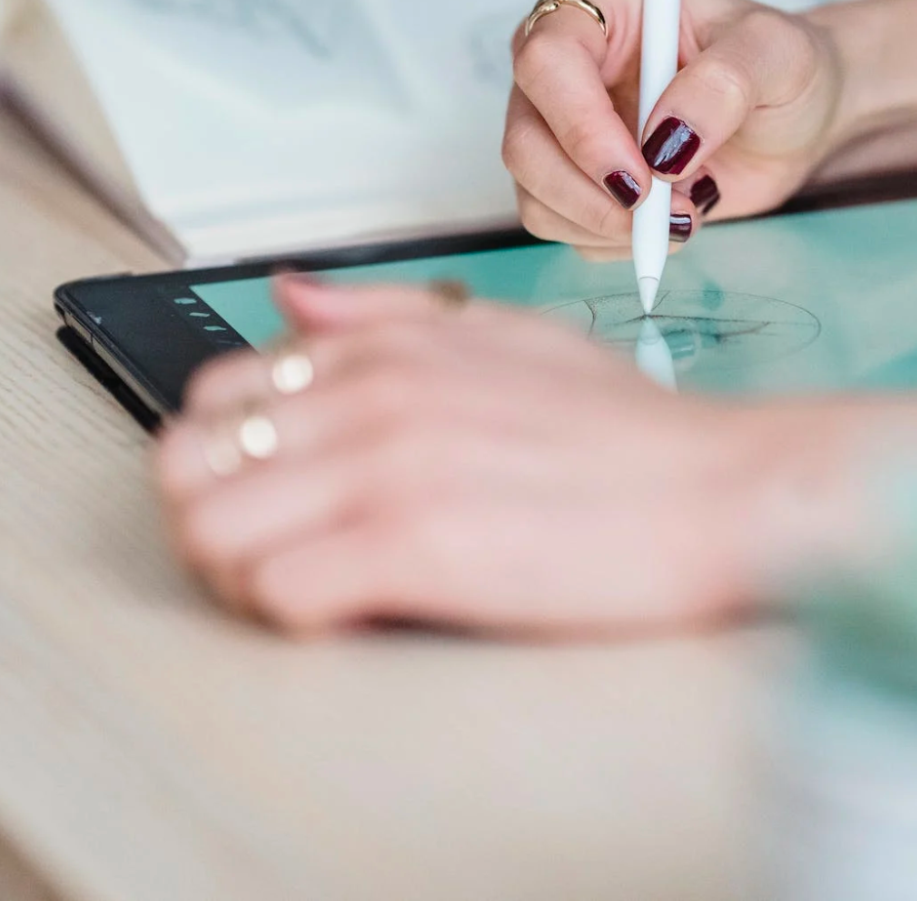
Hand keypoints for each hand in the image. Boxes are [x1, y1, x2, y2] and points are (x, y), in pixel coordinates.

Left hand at [153, 277, 848, 635]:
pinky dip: (297, 618)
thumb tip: (291, 298)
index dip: (227, 460)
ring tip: (312, 592)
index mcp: (385, 348)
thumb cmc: (631, 435)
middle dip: (212, 519)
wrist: (728, 491)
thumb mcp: (508, 338)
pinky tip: (355, 614)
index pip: (215, 394)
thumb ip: (389, 317)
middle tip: (274, 555)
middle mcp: (372, 395)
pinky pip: (277, 594)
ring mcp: (389, 468)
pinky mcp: (416, 548)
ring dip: (240, 577)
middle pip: (187, 464)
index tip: (276, 500)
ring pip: (209, 532)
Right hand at [504, 0, 845, 257]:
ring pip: (534, 191)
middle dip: (592, 193)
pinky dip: (612, 241)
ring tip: (686, 209)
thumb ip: (725, 83)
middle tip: (667, 212)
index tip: (642, 173)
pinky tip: (668, 220)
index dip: (580, 126)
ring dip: (607, 223)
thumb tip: (667, 140)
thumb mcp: (777, 54)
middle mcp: (565, 59)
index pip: (546, 60)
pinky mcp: (571, 174)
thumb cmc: (782, 66)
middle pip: (524, 139)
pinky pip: (559, 224)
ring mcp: (560, 121)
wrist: (796, 118)